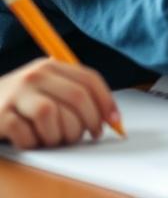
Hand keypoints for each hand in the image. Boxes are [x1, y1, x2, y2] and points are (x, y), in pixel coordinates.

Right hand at [0, 59, 120, 148]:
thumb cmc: (21, 103)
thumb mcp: (47, 89)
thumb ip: (74, 96)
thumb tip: (110, 115)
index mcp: (51, 67)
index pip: (89, 79)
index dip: (106, 101)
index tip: (114, 120)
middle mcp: (34, 76)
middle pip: (76, 97)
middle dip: (89, 121)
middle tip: (89, 135)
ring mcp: (16, 94)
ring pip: (52, 114)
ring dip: (59, 134)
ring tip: (55, 139)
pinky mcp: (0, 115)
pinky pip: (27, 133)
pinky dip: (34, 142)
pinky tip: (32, 141)